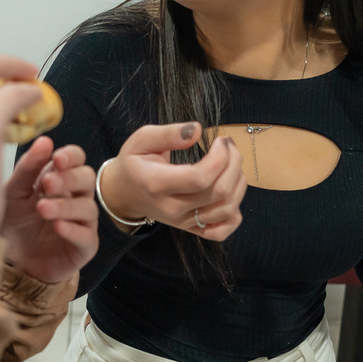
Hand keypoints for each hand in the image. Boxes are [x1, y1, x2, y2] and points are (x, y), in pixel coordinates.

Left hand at [1, 137, 97, 283]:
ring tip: (42, 209)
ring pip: (88, 208)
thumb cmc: (14, 222)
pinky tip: (57, 227)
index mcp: (60, 179)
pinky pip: (87, 236)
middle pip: (87, 179)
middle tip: (47, 183)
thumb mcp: (13, 193)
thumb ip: (27, 169)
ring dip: (66, 206)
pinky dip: (73, 230)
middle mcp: (76, 198)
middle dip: (69, 179)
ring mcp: (82, 223)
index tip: (56, 158)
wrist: (11, 262)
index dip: (71, 156)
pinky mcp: (83, 248)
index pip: (77, 159)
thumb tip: (44, 140)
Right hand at [99, 122, 245, 241]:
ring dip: (238, 183)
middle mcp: (172, 208)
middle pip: (218, 192)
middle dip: (233, 163)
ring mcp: (183, 222)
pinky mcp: (191, 229)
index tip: (220, 140)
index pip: (200, 178)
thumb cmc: (134, 162)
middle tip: (228, 145)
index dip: (220, 157)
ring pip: (226, 210)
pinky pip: (221, 232)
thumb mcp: (142, 139)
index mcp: (157, 184)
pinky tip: (230, 193)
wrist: (124, 194)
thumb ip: (169, 133)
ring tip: (232, 163)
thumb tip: (197, 130)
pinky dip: (234, 214)